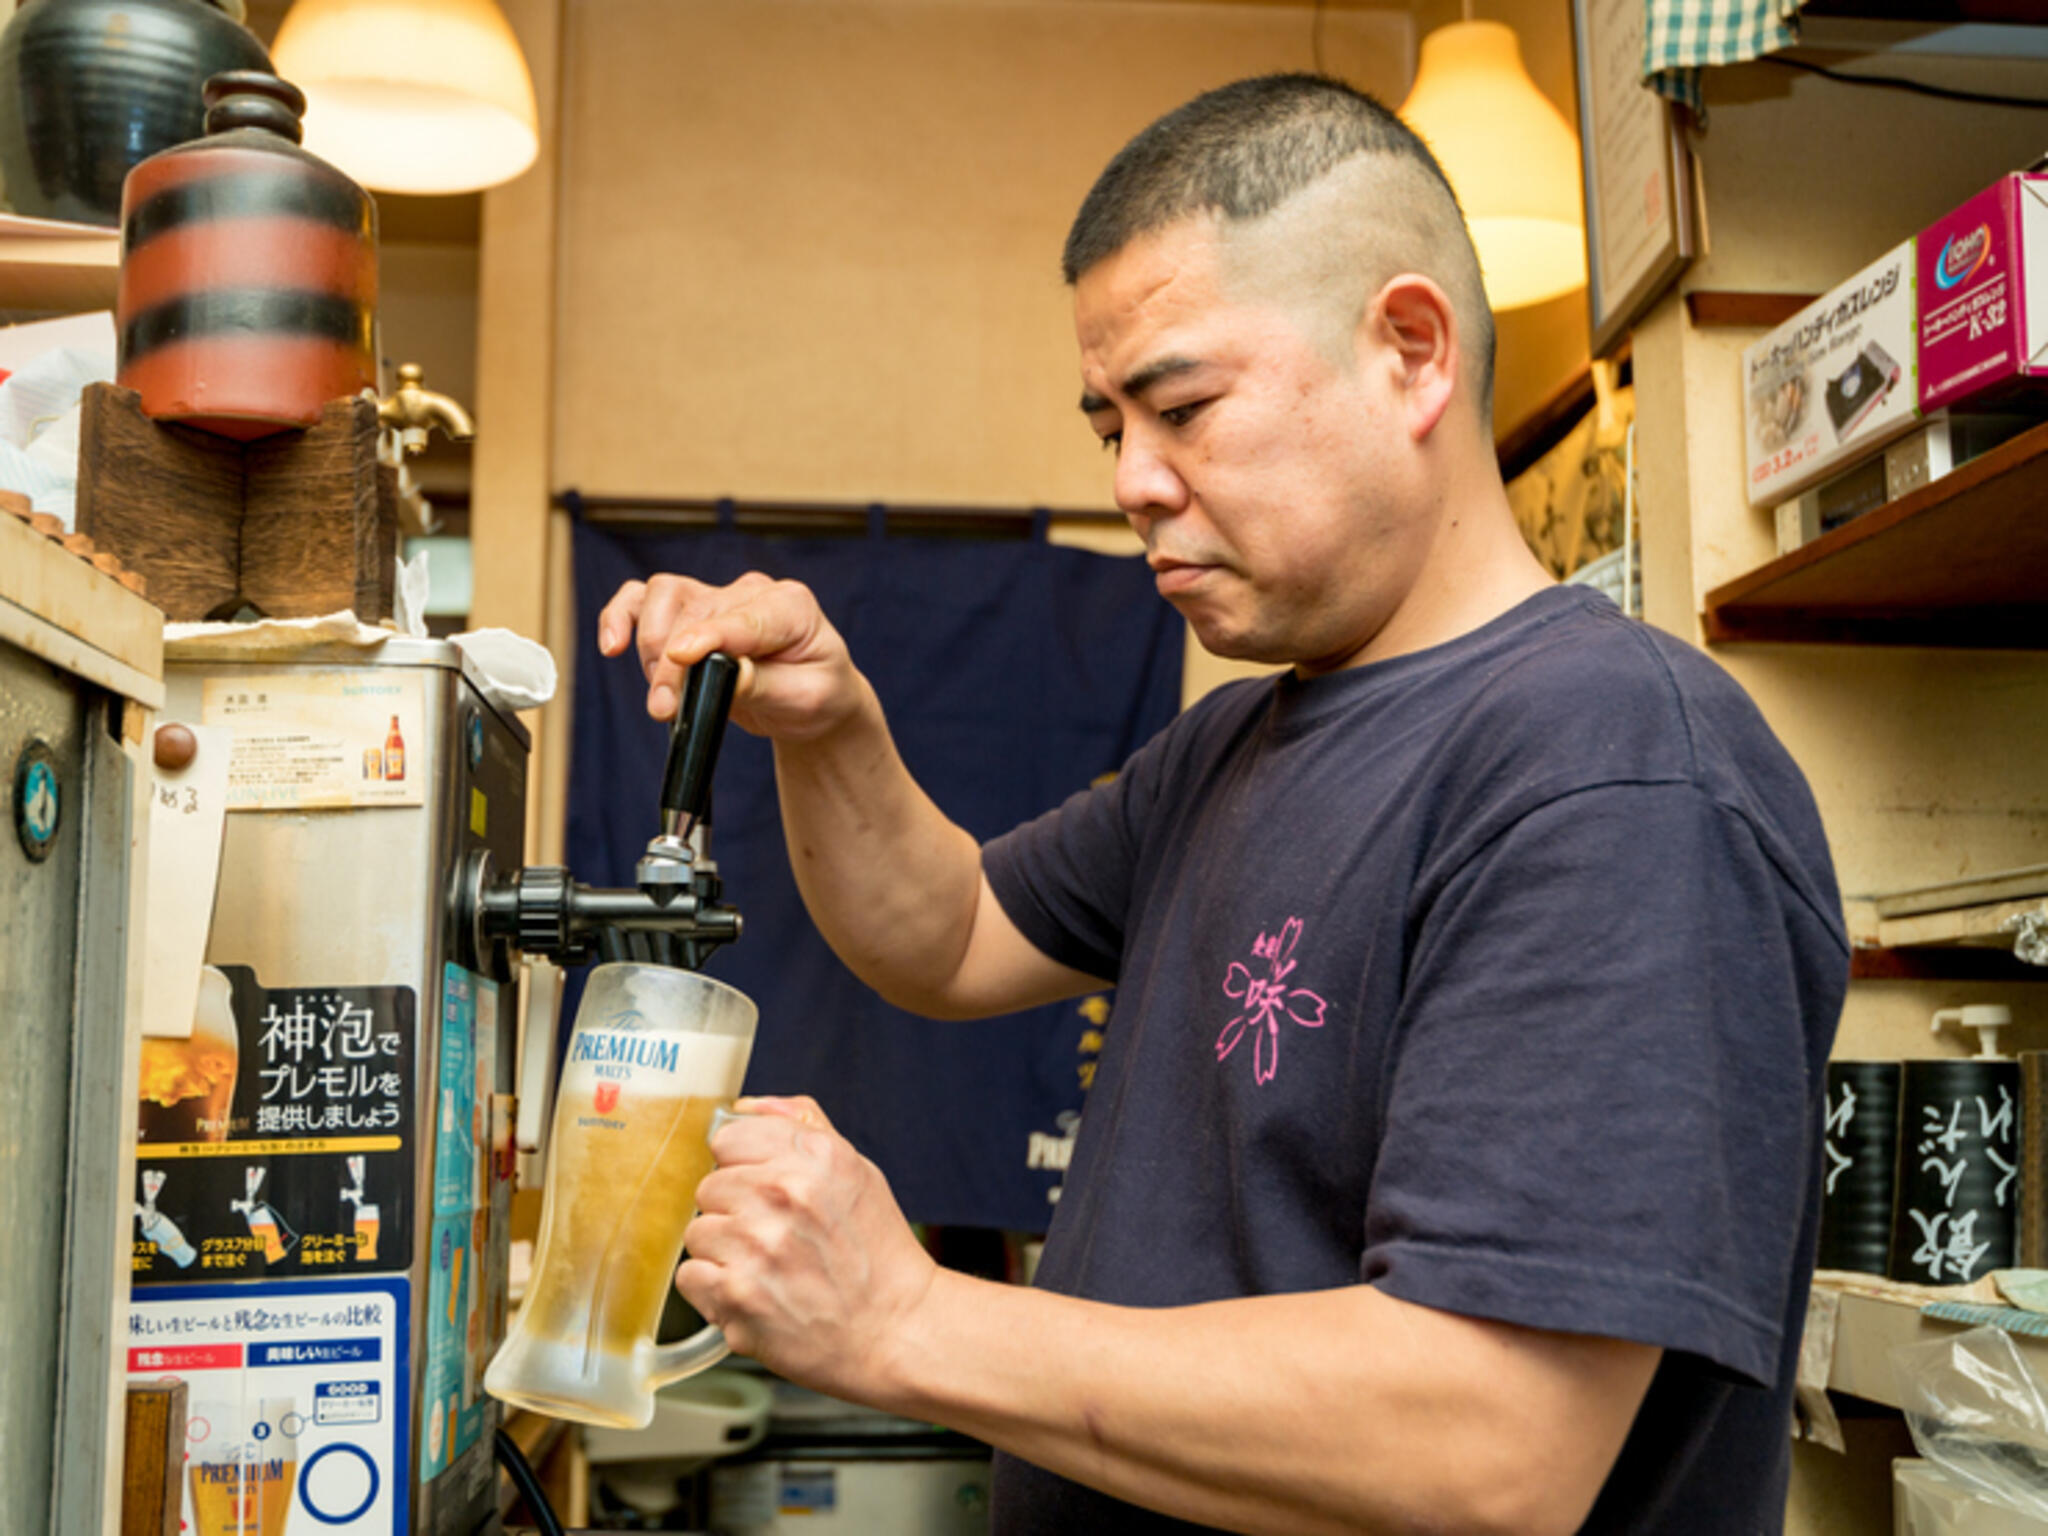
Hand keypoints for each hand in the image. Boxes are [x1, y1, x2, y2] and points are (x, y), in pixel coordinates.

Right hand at [597, 572, 864, 739]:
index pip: (743, 616)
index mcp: (791, 606)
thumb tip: (728, 675)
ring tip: (662, 697)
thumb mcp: (807, 698)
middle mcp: (751, 592)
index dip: (709, 635)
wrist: (810, 701)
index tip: (681, 657)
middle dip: (672, 664)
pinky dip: (620, 617)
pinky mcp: (688, 611)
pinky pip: (642, 600)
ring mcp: (716, 597)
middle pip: (695, 612)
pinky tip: (612, 645)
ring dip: (651, 648)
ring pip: (663, 598)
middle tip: (665, 709)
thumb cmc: (815, 693)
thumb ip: (766, 685)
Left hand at [678, 1095, 937, 1404]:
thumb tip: (745, 1106)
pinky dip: (715, 1291)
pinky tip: (753, 1294)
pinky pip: (690, 1277)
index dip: (743, 1167)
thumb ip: (802, 1127)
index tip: (763, 1191)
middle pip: (709, 1187)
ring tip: (767, 1270)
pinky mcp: (738, 1295)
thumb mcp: (856, 1172)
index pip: (728, 1139)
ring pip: (697, 1233)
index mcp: (813, 1156)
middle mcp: (783, 1193)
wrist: (897, 1330)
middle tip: (773, 1238)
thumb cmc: (878, 1254)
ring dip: (724, 1254)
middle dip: (734, 1212)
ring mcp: (757, 1245)